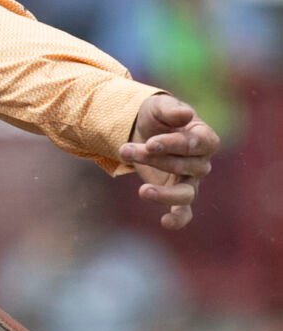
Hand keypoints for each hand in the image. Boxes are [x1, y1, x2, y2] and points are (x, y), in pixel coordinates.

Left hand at [118, 93, 218, 230]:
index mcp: (204, 137)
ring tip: (142, 190)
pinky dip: (179, 219)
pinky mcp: (176, 193)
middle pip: (184, 166)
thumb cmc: (155, 116)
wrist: (142, 129)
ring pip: (186, 192)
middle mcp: (201, 161)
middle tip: (125, 150)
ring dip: (163, 192)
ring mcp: (190, 180)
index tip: (150, 143)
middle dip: (153, 159)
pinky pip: (184, 211)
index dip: (174, 145)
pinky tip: (166, 223)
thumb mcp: (159, 107)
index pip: (197, 144)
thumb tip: (186, 114)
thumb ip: (171, 110)